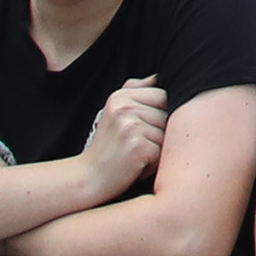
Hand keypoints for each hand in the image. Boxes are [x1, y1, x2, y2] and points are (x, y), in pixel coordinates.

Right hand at [78, 79, 169, 195]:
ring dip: (156, 151)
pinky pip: (162, 153)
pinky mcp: (138, 146)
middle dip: (157, 135)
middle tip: (133, 146)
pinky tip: (134, 167)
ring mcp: (131, 126)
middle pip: (167, 115)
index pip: (161, 96)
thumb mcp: (114, 113)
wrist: (88, 179)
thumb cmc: (106, 147)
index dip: (157, 115)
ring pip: (166, 135)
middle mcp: (124, 108)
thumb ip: (134, 91)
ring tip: (133, 156)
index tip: (139, 130)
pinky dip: (152, 165)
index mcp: (120, 97)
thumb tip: (157, 76)